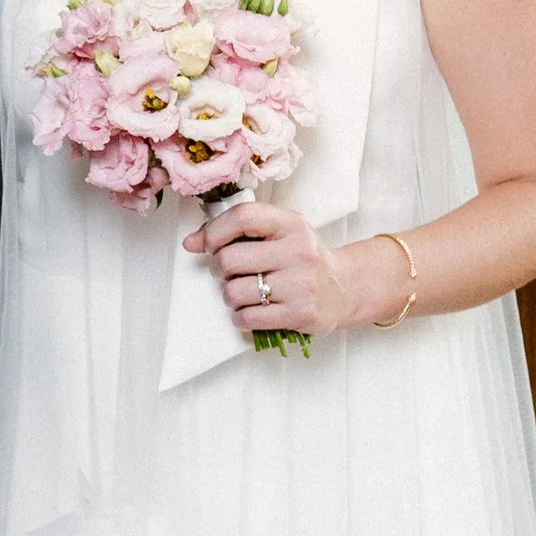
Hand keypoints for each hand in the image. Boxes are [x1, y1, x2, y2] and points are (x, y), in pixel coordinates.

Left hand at [181, 194, 393, 337]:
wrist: (344, 288)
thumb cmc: (302, 258)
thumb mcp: (279, 232)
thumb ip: (237, 231)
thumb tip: (191, 242)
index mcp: (291, 224)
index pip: (243, 217)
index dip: (214, 230)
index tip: (206, 242)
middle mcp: (298, 252)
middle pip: (230, 259)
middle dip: (219, 268)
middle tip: (229, 272)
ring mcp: (300, 285)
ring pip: (234, 292)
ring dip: (230, 295)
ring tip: (246, 291)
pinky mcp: (300, 314)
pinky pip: (247, 317)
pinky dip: (240, 316)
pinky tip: (253, 310)